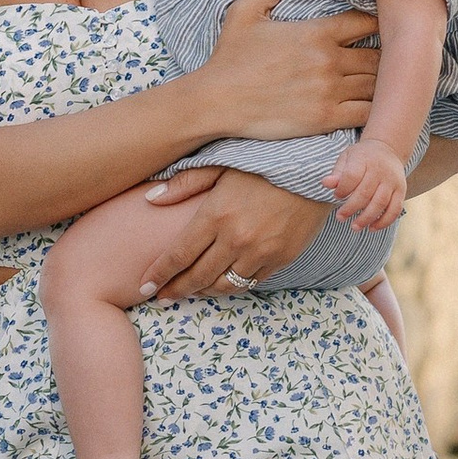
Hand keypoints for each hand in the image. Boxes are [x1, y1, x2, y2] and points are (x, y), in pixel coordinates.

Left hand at [135, 169, 326, 301]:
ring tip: (189, 291)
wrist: (314, 169)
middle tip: (161, 297)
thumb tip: (150, 198)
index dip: (159, 274)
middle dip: (176, 290)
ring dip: (203, 292)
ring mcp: (261, 252)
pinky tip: (221, 283)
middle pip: (197, 277)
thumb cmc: (263, 161)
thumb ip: (185, 183)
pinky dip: (233, 286)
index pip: (178, 255)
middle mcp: (237, 239)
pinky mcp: (282, 259)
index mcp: (216, 215)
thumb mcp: (221, 164)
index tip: (144, 287)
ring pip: (224, 286)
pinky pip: (251, 282)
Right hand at [206, 0, 378, 142]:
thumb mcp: (247, 11)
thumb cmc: (230, 57)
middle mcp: (328, 60)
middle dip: (388, 57)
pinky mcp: (326, 119)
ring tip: (388, 83)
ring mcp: (329, 91)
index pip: (368, 22)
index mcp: (316, 32)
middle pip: (381, 55)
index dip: (381, 23)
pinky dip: (378, 110)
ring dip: (385, 84)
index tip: (382, 28)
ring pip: (379, 85)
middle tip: (391, 59)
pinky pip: (369, 113)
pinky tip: (376, 107)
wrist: (214, 101)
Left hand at [324, 137, 407, 232]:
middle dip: (351, 208)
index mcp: (364, 159)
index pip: (352, 176)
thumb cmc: (363, 157)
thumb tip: (325, 183)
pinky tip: (372, 227)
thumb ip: (337, 172)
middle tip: (340, 218)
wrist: (389, 150)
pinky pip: (395, 209)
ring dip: (367, 218)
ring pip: (380, 203)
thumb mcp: (347, 157)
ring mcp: (392, 181)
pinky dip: (384, 221)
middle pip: (365, 193)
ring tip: (355, 227)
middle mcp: (380, 171)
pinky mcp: (401, 191)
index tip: (336, 196)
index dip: (343, 189)